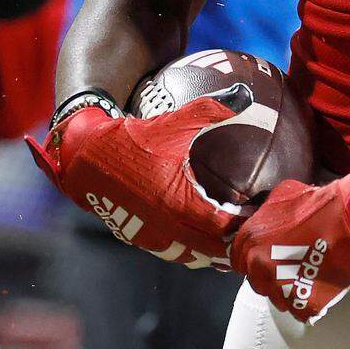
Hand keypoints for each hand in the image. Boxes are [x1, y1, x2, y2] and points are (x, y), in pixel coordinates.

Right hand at [26, 99, 239, 267]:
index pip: (224, 228)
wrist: (87, 156)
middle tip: (252, 232)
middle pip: (212, 251)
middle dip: (234, 245)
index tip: (262, 215)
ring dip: (213, 252)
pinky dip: (191, 248)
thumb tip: (245, 93)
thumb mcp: (174, 120)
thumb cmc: (133, 138)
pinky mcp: (138, 237)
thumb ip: (213, 108)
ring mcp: (151, 236)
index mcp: (179, 203)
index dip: (245, 226)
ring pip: (192, 256)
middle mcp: (167, 227)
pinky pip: (173, 250)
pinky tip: (199, 232)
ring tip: (233, 241)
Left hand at [231, 168, 349, 321]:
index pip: (236, 258)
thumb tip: (261, 217)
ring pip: (276, 297)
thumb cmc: (317, 205)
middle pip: (256, 280)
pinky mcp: (302, 304)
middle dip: (268, 273)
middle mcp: (259, 265)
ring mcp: (279, 287)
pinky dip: (307, 299)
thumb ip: (264, 212)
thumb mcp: (282, 195)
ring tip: (306, 271)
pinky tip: (318, 281)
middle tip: (288, 263)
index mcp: (250, 239)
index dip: (250, 256)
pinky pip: (297, 308)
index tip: (264, 255)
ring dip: (287, 288)